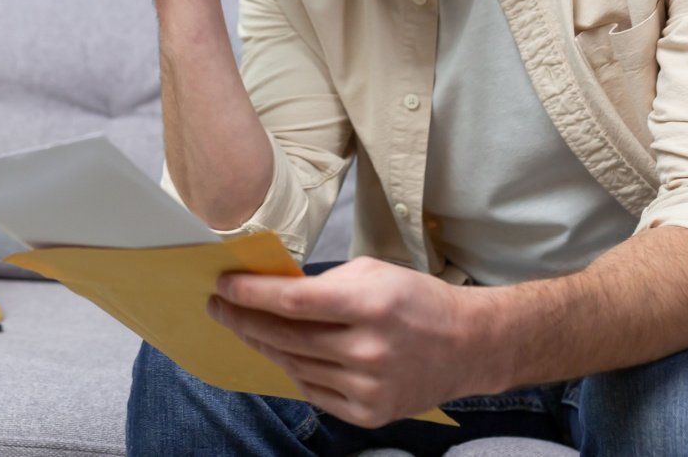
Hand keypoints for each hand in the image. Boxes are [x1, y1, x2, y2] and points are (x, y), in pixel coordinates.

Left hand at [208, 257, 491, 427]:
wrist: (469, 346)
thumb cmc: (416, 301)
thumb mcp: (372, 274)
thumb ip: (322, 284)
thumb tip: (269, 289)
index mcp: (370, 306)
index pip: (293, 302)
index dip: (251, 294)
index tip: (222, 285)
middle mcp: (368, 351)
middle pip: (286, 337)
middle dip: (243, 319)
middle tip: (218, 307)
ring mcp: (369, 387)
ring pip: (294, 365)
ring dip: (264, 345)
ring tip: (246, 328)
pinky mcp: (369, 413)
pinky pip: (313, 391)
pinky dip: (294, 370)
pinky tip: (283, 353)